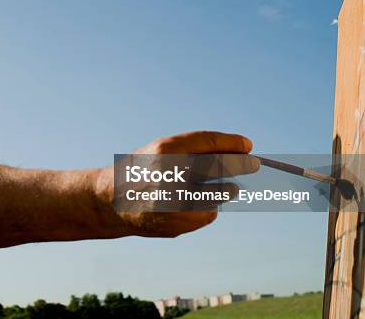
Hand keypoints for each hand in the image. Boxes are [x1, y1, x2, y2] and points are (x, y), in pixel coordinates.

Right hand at [97, 131, 258, 237]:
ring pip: (216, 194)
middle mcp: (168, 175)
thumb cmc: (143, 171)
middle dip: (240, 164)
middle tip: (253, 164)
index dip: (231, 143)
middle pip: (216, 166)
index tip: (248, 145)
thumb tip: (241, 151)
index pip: (207, 143)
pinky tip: (196, 206)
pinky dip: (208, 209)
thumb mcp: (162, 152)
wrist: (111, 202)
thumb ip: (195, 150)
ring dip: (226, 190)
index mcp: (164, 152)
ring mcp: (172, 201)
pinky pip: (207, 214)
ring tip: (228, 188)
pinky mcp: (176, 221)